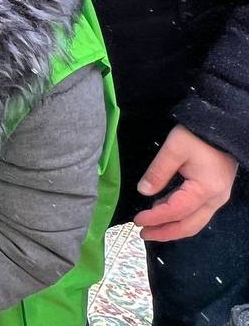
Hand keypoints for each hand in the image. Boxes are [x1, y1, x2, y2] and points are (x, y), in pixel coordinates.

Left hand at [134, 124, 238, 240]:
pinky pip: (197, 212)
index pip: (176, 211)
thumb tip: (143, 191)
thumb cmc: (198, 136)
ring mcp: (217, 197)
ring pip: (195, 221)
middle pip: (189, 225)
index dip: (155, 218)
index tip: (137, 220)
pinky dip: (180, 216)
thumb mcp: (174, 148)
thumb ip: (158, 171)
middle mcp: (215, 199)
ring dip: (173, 226)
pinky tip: (164, 212)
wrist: (223, 126)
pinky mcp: (215, 192)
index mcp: (205, 190)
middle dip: (165, 232)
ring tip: (151, 227)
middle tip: (143, 234)